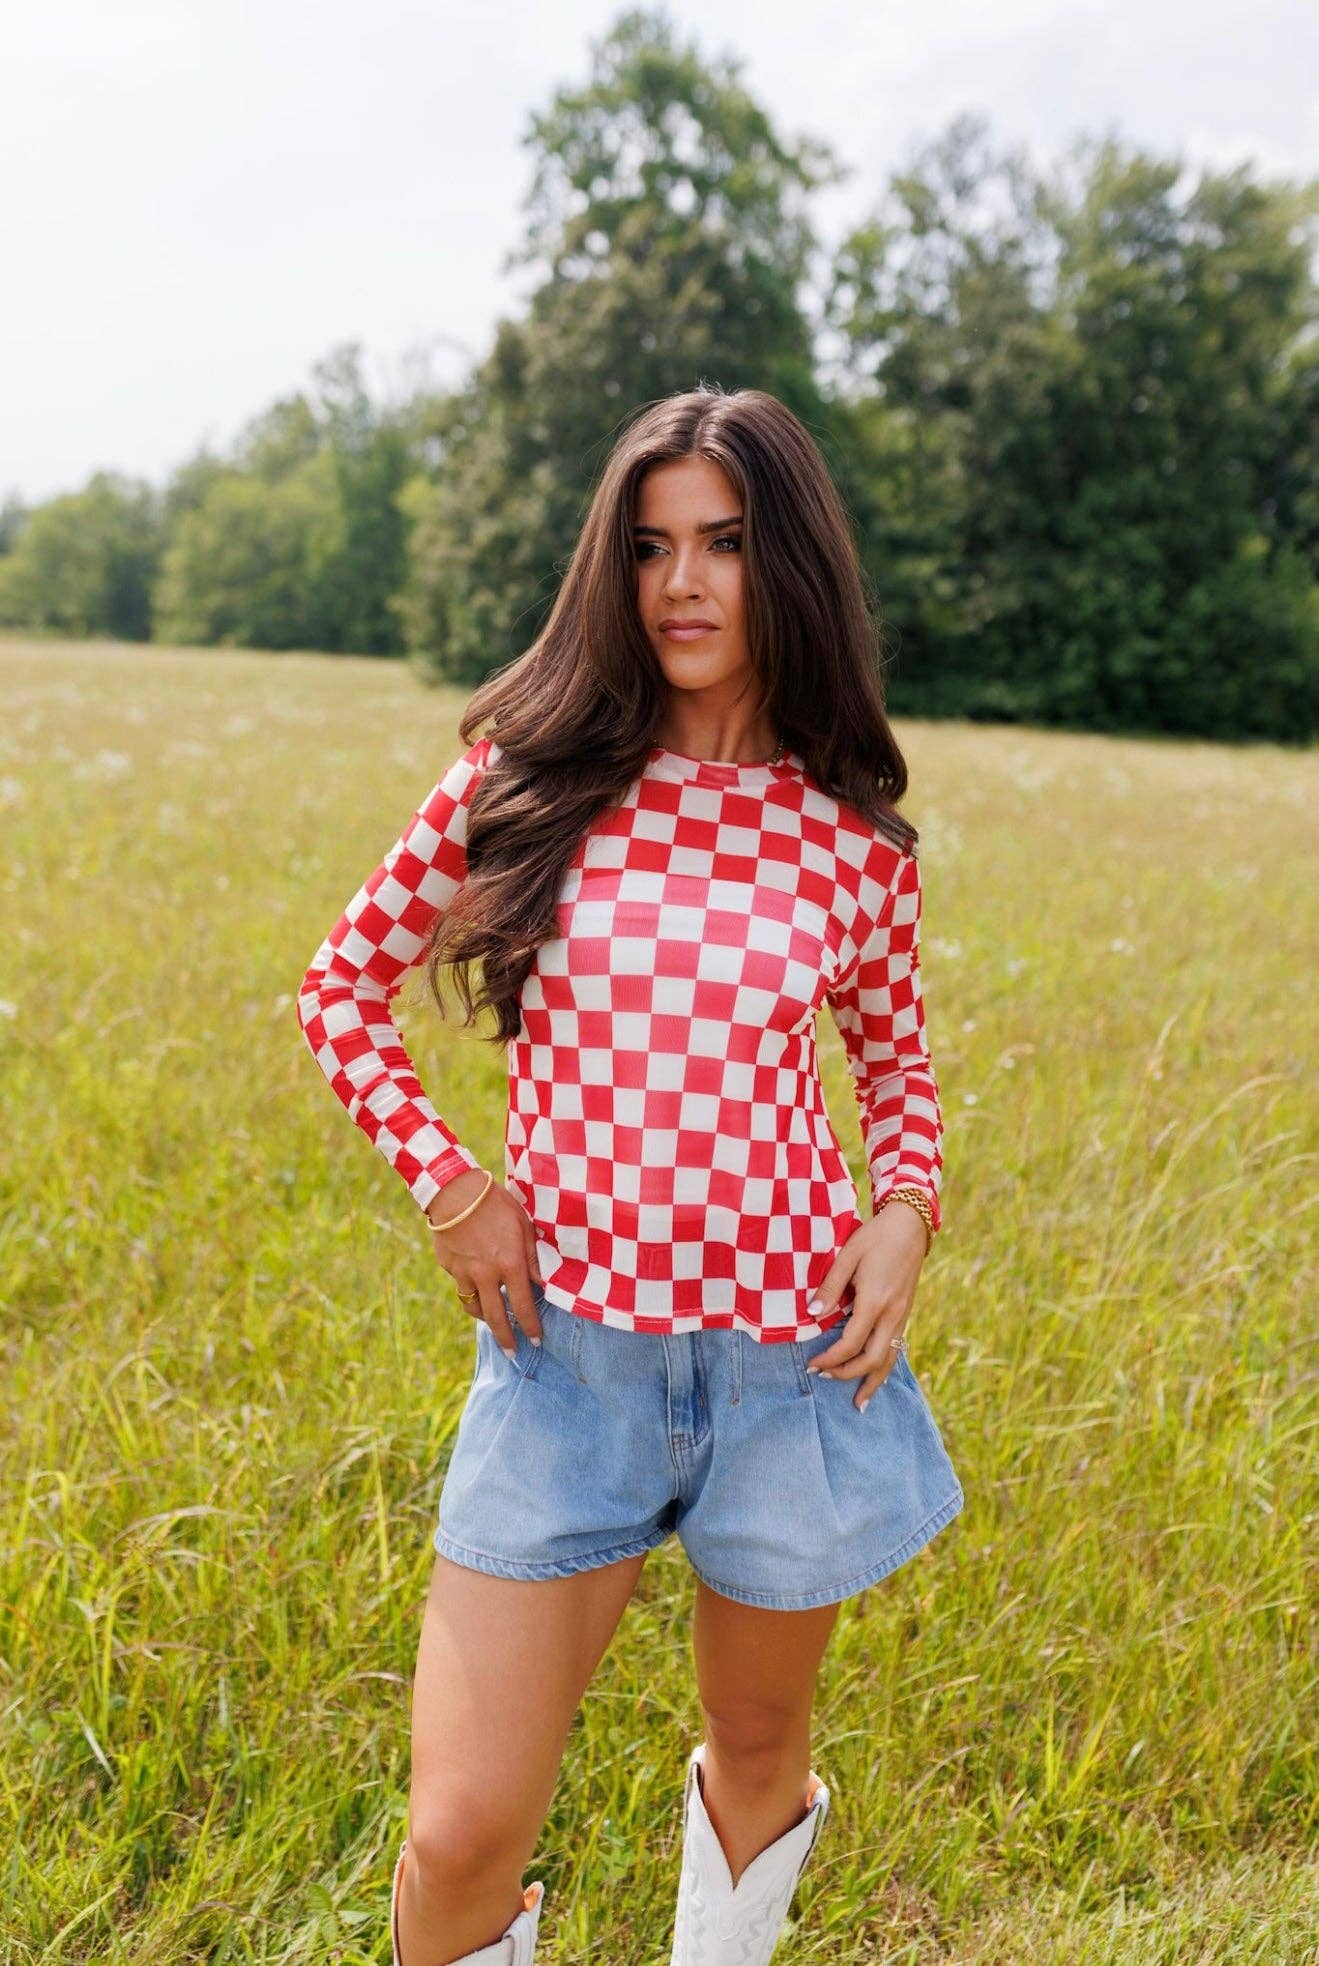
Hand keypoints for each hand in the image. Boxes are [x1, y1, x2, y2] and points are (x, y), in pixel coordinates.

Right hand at [426, 1171, 544, 1355]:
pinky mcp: (448, 1266)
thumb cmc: (496, 1203)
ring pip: (473, 1306)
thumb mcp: (523, 1225)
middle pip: (496, 1317)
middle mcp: (486, 1274)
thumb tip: (542, 1283)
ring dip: (484, 1317)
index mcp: (510, 1264)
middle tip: (512, 1353)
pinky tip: (474, 1281)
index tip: (537, 1340)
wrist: (455, 1190)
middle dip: (506, 1339)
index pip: (523, 1306)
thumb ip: (533, 1257)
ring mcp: (464, 1272)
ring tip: (491, 1321)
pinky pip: (460, 1284)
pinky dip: (469, 1288)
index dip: (531, 1327)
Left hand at [804, 1202, 927, 1411]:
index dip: (831, 1358)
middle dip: (848, 1374)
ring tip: (858, 1402)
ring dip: (872, 1381)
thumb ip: (830, 1286)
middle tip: (824, 1377)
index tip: (813, 1365)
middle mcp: (892, 1313)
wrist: (911, 1226)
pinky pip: (897, 1347)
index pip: (851, 1343)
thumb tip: (812, 1313)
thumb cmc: (875, 1237)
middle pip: (873, 1359)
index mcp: (875, 1300)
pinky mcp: (906, 1313)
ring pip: (890, 1358)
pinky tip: (877, 1376)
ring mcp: (903, 1315)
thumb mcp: (848, 1255)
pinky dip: (885, 1367)